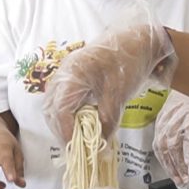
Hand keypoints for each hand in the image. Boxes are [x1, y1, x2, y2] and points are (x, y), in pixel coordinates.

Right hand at [43, 2, 177, 141]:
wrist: (136, 40)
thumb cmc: (128, 63)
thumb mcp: (119, 95)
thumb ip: (107, 120)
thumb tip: (101, 144)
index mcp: (73, 74)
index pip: (60, 109)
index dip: (66, 131)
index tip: (77, 147)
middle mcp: (64, 72)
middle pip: (51, 108)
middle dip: (61, 130)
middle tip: (75, 147)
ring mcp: (65, 72)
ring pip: (53, 104)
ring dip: (62, 122)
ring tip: (76, 138)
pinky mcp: (70, 75)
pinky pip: (60, 98)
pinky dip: (66, 113)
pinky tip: (78, 122)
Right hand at [153, 90, 188, 188]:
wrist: (184, 80)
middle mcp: (175, 120)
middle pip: (176, 149)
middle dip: (182, 169)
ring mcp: (164, 123)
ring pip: (165, 150)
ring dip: (172, 168)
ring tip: (180, 182)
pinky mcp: (158, 125)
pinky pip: (158, 146)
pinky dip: (164, 161)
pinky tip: (170, 170)